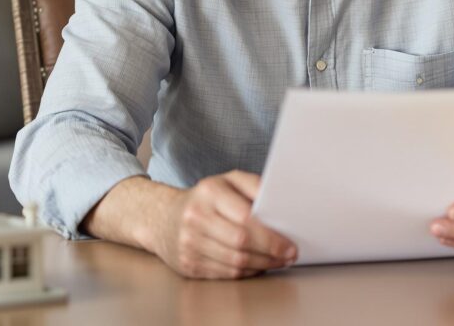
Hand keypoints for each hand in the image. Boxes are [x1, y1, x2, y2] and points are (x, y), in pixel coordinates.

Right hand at [153, 170, 297, 279]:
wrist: (163, 217)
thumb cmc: (206, 198)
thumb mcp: (228, 181)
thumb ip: (254, 185)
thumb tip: (279, 203)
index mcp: (209, 191)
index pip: (246, 218)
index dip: (271, 235)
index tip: (290, 243)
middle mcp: (196, 217)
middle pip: (241, 242)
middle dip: (271, 252)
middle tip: (290, 255)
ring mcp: (189, 243)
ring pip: (235, 262)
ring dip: (263, 265)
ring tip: (279, 261)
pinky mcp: (188, 265)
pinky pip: (226, 273)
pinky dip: (247, 272)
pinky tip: (258, 266)